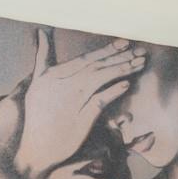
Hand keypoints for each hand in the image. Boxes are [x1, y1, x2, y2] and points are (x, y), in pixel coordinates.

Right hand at [4, 29, 146, 178]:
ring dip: (121, 70)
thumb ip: (42, 56)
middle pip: (97, 67)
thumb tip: (41, 31)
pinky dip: (112, 92)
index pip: (87, 58)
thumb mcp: (36, 82)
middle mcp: (65, 85)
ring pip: (100, 80)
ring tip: (139, 64)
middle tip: (141, 51)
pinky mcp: (81, 120)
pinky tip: (126, 85)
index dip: (108, 50)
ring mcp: (73, 102)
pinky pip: (99, 102)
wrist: (36, 147)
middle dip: (121, 58)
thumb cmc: (37, 114)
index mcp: (56, 74)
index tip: (126, 42)